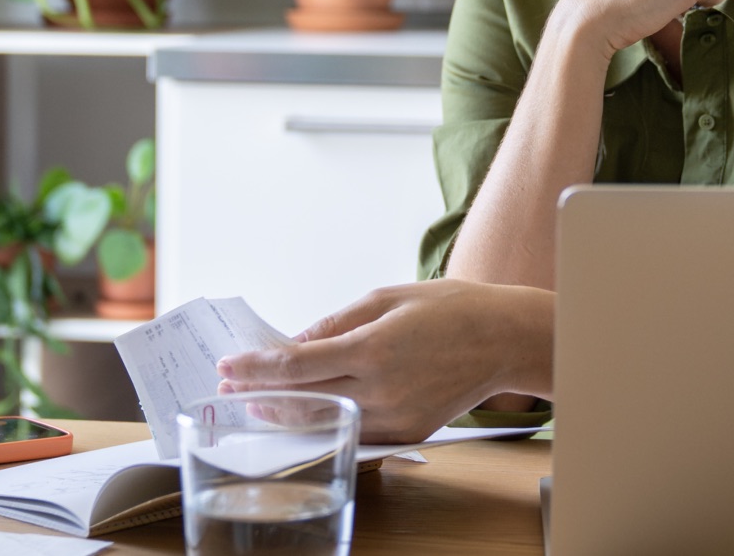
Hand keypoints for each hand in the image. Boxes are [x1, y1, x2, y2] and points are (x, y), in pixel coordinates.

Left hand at [216, 280, 554, 443]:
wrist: (504, 340)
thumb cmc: (451, 310)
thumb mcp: (386, 298)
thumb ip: (335, 324)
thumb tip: (294, 344)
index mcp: (373, 349)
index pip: (296, 365)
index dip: (255, 368)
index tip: (229, 365)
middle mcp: (381, 390)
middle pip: (302, 399)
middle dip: (261, 392)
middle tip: (232, 386)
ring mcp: (395, 418)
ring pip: (325, 421)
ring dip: (287, 412)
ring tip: (260, 402)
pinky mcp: (408, 434)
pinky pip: (355, 430)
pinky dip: (327, 421)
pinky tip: (306, 412)